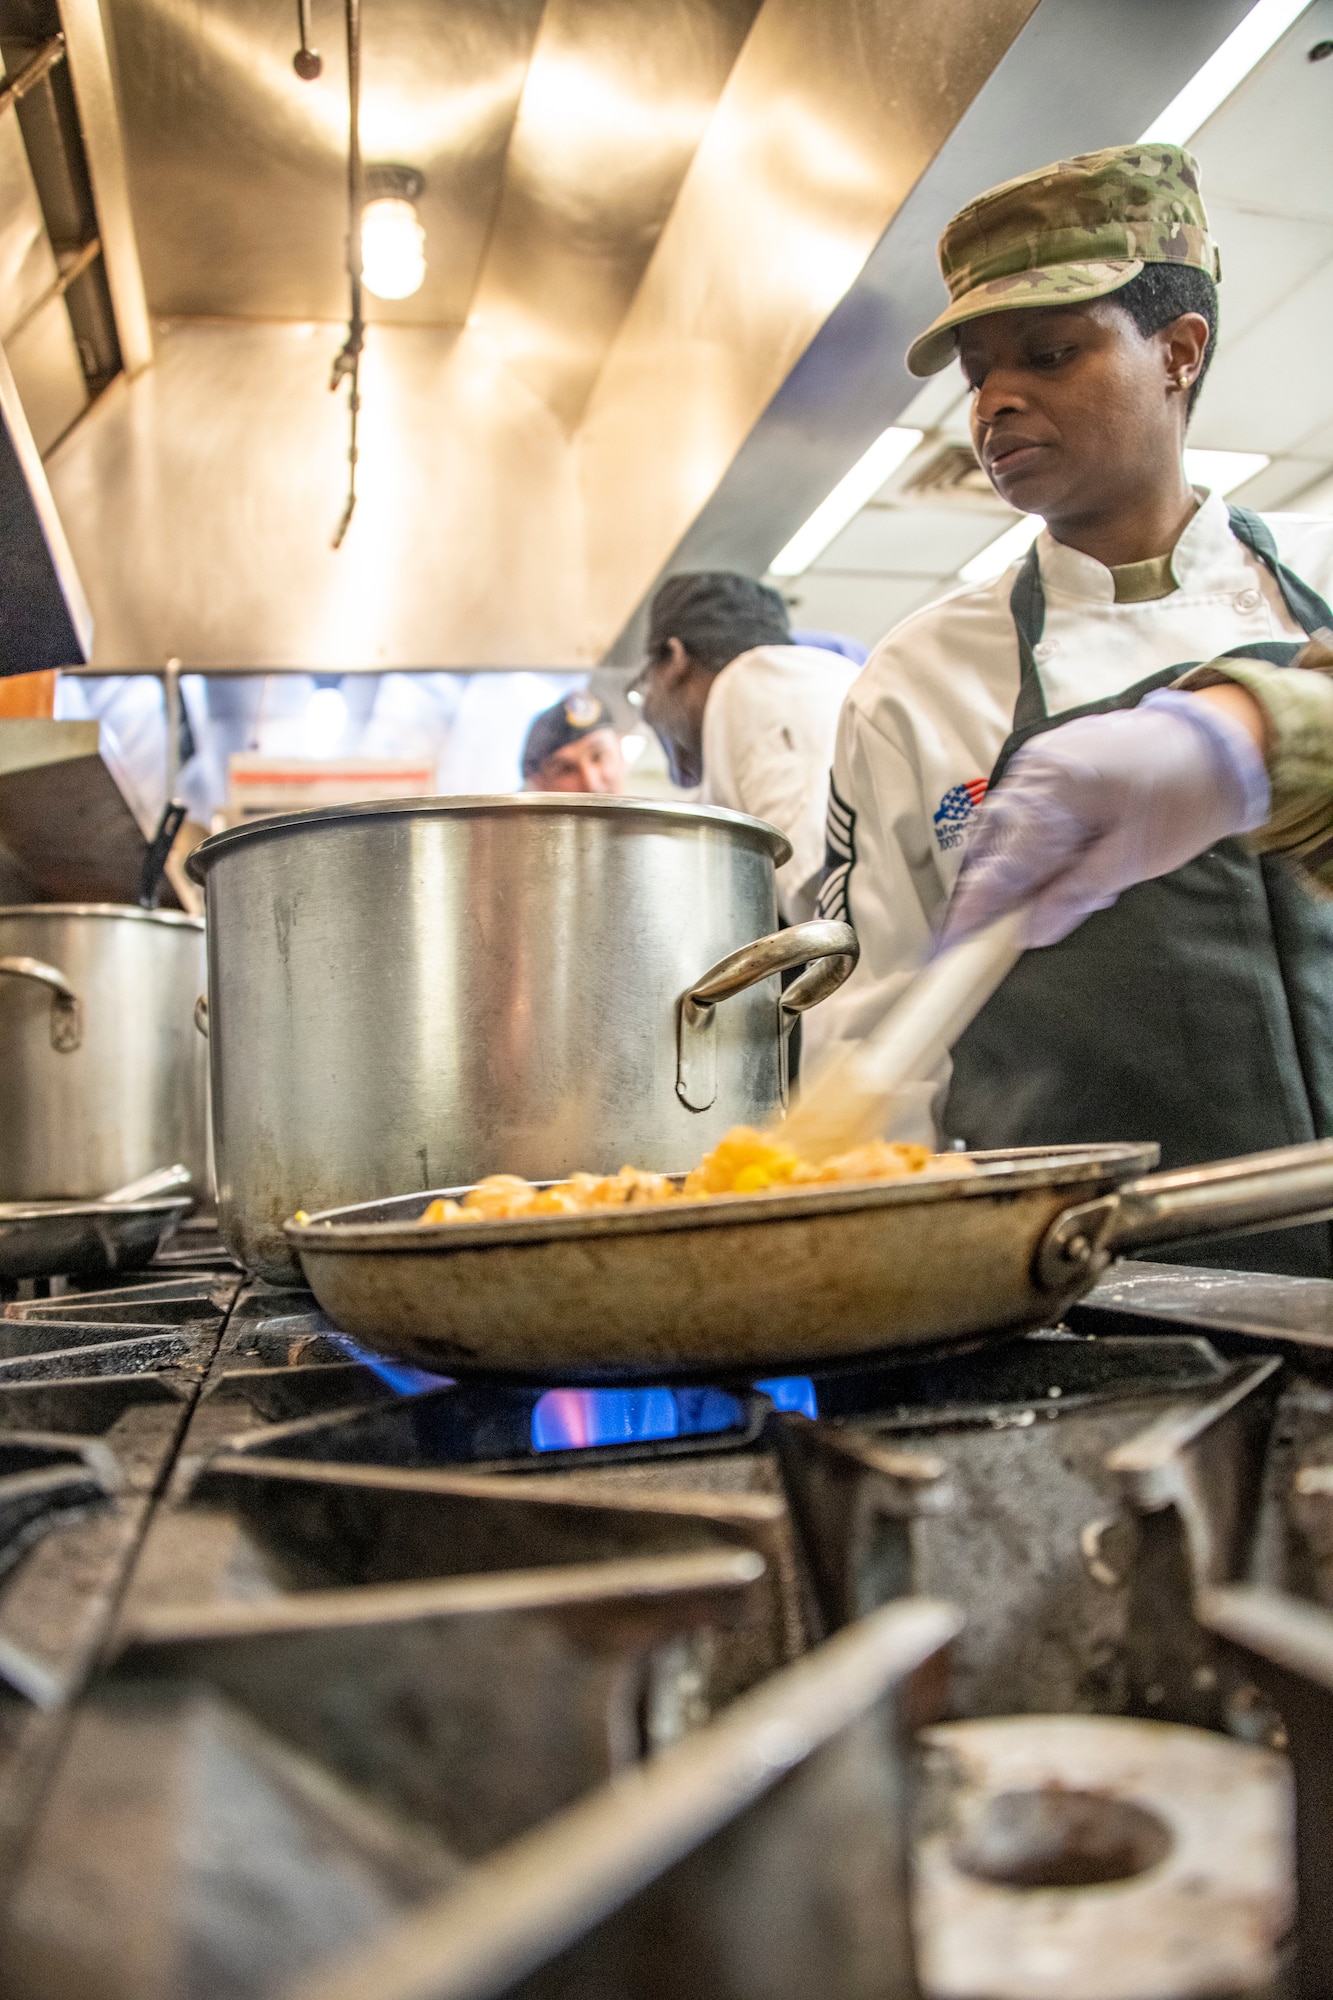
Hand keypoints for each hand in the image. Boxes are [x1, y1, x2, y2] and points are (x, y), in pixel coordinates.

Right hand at [940, 690, 1270, 948]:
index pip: (999, 865)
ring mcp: (1039, 760)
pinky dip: (1026, 842)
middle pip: (989, 843)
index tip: (947, 947)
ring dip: (1009, 868)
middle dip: (987, 891)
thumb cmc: (1185, 800)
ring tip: (1030, 902)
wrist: (1220, 741)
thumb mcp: (1135, 858)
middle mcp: (1034, 772)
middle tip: (987, 934)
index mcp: (1054, 794)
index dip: (971, 910)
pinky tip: (1051, 865)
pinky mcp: (1052, 759)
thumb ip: (1076, 893)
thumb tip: (1029, 933)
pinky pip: (1022, 808)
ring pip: (1002, 827)